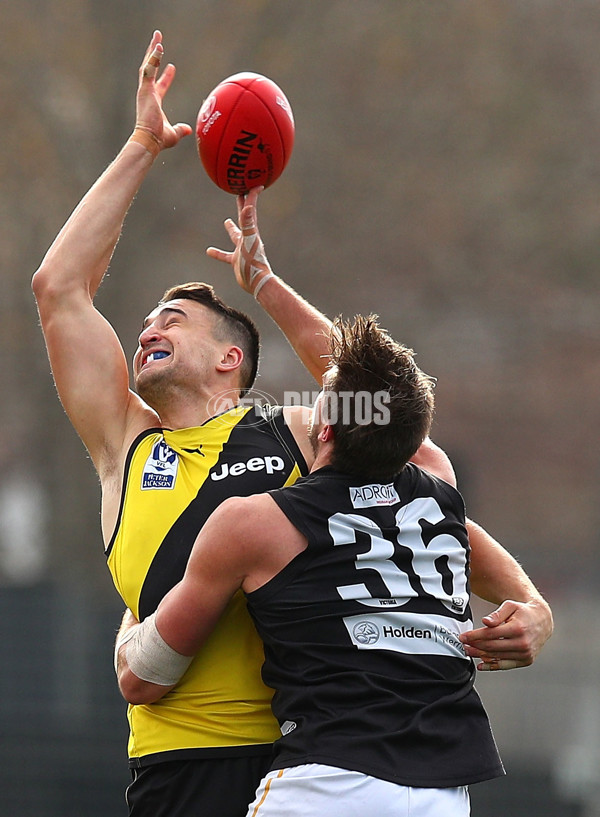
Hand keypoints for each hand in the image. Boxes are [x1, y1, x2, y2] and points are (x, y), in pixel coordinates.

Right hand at [133, 30, 191, 152]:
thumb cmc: (159, 140)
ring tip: (158, 36)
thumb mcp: (174, 134)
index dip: (166, 76)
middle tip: (158, 40)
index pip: (160, 85)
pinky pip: (148, 69)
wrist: (150, 140)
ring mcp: (145, 90)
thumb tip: (189, 130)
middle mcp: (148, 94)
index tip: (172, 66)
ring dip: (153, 50)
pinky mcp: (144, 89)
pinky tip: (159, 47)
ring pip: (148, 65)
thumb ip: (181, 130)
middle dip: (154, 54)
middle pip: (150, 69)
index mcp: (154, 102)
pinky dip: (153, 58)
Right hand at [206, 187, 273, 296]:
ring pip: (235, 236)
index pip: (251, 210)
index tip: (256, 184)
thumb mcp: (249, 241)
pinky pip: (225, 255)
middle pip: (245, 218)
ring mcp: (242, 250)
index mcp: (251, 231)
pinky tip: (209, 251)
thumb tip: (249, 207)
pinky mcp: (237, 261)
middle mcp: (248, 238)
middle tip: (240, 194)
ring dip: (232, 228)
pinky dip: (218, 253)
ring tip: (226, 221)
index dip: (252, 197)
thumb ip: (248, 224)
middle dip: (243, 206)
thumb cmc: (254, 262)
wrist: (258, 282)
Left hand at [459, 598, 552, 670]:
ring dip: (480, 655)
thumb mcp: (510, 606)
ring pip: (497, 657)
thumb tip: (485, 622)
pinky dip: (492, 666)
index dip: (474, 636)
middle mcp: (522, 643)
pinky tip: (481, 664)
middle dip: (475, 646)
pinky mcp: (526, 660)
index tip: (463, 636)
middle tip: (463, 644)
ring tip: (469, 651)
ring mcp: (525, 654)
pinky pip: (506, 665)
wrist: (542, 620)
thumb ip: (497, 614)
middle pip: (492, 647)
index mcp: (517, 628)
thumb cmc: (523, 612)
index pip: (490, 634)